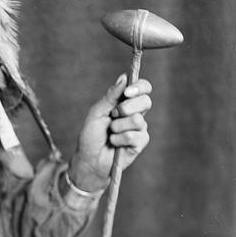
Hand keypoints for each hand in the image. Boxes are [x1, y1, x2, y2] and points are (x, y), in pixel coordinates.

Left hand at [68, 74, 151, 191]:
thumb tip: (123, 77)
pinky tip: (115, 144)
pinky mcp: (140, 143)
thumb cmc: (91, 135)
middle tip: (113, 115)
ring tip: (111, 133)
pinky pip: (135, 136)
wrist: (89, 159)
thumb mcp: (97, 112)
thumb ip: (110, 96)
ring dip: (118, 126)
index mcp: (125, 102)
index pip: (143, 88)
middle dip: (126, 108)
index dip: (140, 87)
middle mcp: (135, 113)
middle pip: (145, 101)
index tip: (128, 92)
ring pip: (138, 120)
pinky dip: (120, 139)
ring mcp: (139, 128)